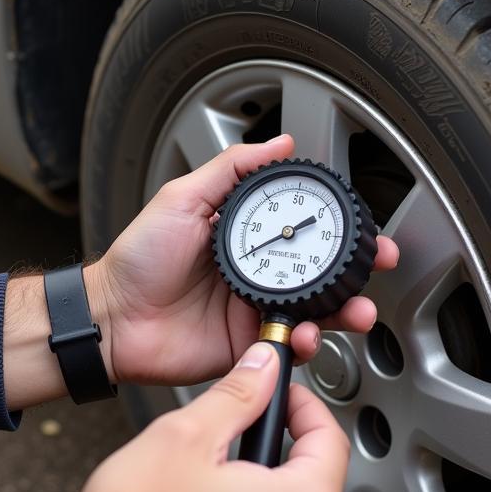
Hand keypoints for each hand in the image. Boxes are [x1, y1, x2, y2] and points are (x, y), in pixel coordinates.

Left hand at [90, 134, 400, 386]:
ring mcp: (254, 314)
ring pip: (315, 312)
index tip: (363, 225)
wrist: (112, 318)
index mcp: (245, 238)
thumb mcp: (183, 198)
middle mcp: (256, 275)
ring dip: (343, 311)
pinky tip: (309, 335)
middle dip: (357, 272)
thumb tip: (278, 143)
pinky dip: (308, 344)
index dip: (337, 228)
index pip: (303, 229)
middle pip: (320, 273)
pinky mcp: (247, 348)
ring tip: (355, 309)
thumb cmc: (138, 258)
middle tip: (378, 264)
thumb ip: (231, 169)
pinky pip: (288, 347)